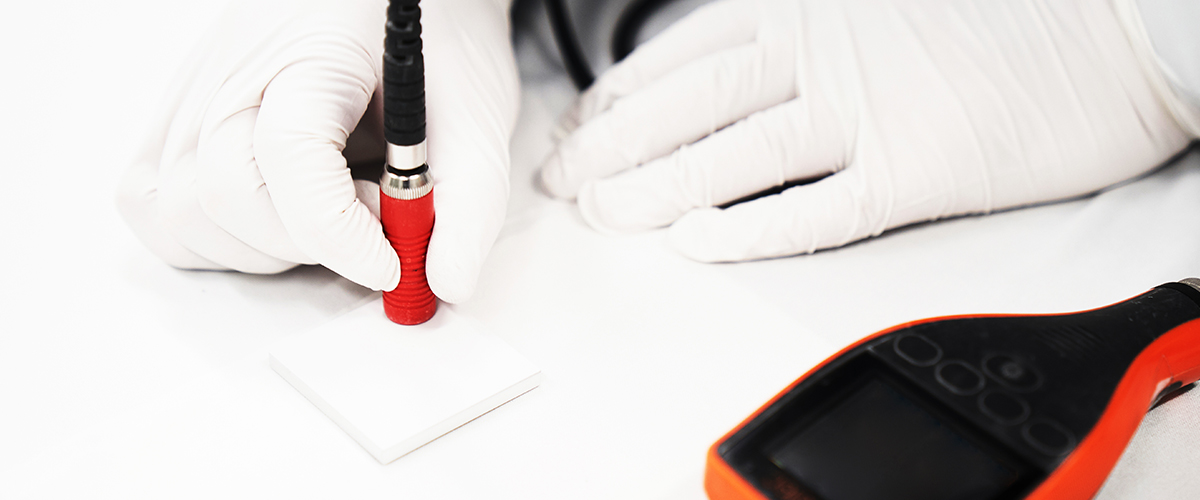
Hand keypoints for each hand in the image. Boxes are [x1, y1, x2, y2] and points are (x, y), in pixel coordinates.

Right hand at [116, 0, 517, 301]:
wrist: (398, 0)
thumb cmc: (431, 42)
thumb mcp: (475, 118)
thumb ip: (470, 203)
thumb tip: (446, 282)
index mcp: (307, 55)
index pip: (290, 157)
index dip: (340, 231)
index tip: (392, 263)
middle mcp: (231, 73)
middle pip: (222, 195)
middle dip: (306, 242)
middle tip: (371, 222)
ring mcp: (192, 98)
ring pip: (177, 215)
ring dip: (262, 249)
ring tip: (329, 214)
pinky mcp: (177, 123)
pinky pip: (156, 209)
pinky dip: (216, 239)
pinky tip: (279, 219)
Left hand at [540, 0, 1194, 261]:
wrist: (1116, 34)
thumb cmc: (1005, 18)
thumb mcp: (877, 0)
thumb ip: (801, 25)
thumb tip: (735, 55)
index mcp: (811, 10)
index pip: (686, 55)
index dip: (622, 95)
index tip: (582, 127)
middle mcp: (827, 55)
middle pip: (691, 107)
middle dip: (614, 146)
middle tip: (563, 182)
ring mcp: (869, 113)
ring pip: (735, 158)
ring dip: (659, 188)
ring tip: (605, 215)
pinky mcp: (916, 172)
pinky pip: (818, 211)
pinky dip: (753, 228)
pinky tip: (700, 243)